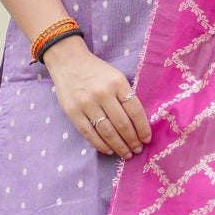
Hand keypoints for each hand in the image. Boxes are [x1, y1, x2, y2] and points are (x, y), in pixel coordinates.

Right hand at [42, 38, 151, 159]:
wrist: (68, 61)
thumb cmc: (96, 71)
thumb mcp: (116, 76)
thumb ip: (126, 95)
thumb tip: (139, 123)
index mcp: (118, 83)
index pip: (135, 111)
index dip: (143, 128)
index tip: (146, 139)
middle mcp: (103, 93)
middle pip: (122, 124)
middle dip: (133, 141)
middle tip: (137, 150)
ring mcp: (86, 104)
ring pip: (107, 132)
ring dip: (119, 146)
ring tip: (126, 154)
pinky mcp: (73, 112)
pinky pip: (89, 134)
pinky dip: (101, 145)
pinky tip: (109, 150)